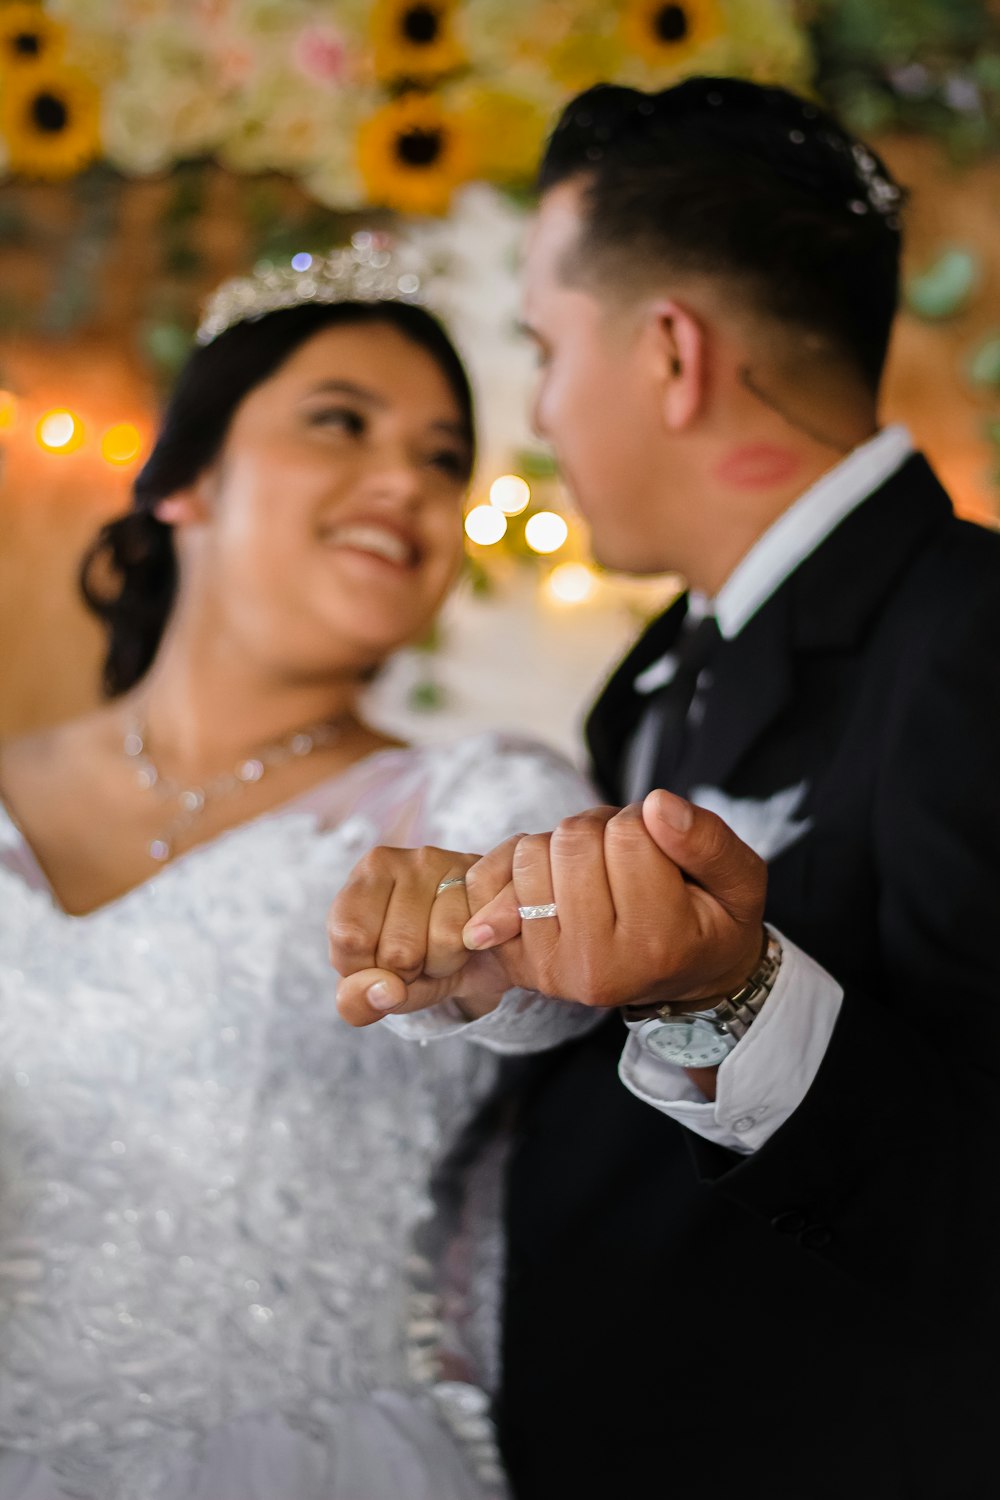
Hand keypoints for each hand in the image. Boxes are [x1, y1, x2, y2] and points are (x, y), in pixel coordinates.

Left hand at [328, 845, 508, 1026]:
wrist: (470, 951)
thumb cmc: (411, 962)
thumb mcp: (375, 991)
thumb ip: (358, 1002)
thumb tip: (386, 992)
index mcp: (355, 885)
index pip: (349, 939)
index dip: (369, 971)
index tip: (378, 962)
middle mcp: (392, 860)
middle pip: (397, 950)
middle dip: (410, 973)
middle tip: (417, 956)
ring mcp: (437, 861)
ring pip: (441, 941)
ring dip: (444, 964)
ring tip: (441, 945)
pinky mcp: (477, 872)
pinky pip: (472, 934)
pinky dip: (469, 952)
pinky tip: (466, 934)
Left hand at [460, 790, 766, 1010]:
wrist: (681, 975)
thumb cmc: (711, 920)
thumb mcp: (740, 880)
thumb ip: (709, 841)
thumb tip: (656, 804)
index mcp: (658, 946)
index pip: (629, 835)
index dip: (646, 822)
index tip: (663, 850)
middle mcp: (597, 968)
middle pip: (574, 840)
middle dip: (601, 830)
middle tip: (627, 860)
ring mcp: (551, 970)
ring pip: (531, 853)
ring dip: (561, 846)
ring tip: (596, 873)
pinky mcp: (518, 963)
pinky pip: (492, 881)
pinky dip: (515, 864)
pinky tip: (551, 880)